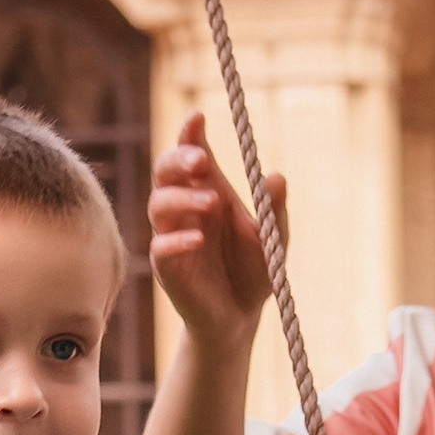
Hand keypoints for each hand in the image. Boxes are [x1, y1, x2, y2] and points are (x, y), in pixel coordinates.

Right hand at [149, 110, 283, 342]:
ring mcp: (172, 235)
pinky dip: (176, 241)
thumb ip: (274, 208)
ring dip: (183, 199)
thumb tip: (276, 175)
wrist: (241, 318)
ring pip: (158, 204)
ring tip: (213, 203)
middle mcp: (186, 207)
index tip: (198, 116)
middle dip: (178, 159)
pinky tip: (198, 240)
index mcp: (210, 190)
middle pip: (165, 170)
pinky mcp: (166, 266)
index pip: (191, 152)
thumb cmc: (255, 270)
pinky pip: (160, 247)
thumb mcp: (273, 238)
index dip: (189, 133)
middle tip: (201, 160)